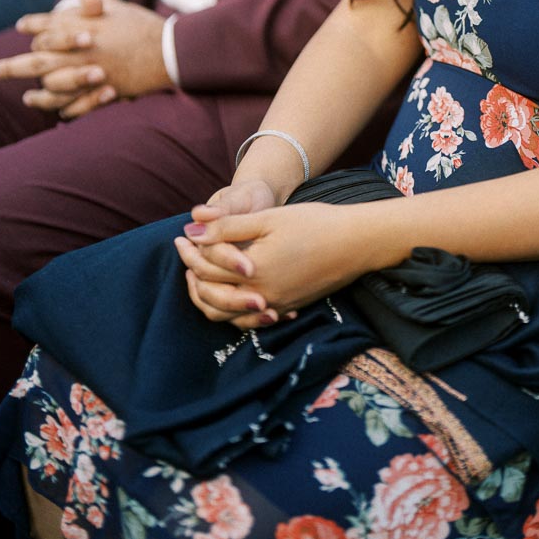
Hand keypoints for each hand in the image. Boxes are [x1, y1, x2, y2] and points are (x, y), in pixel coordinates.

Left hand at [0, 0, 168, 118]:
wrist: (172, 50)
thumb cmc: (145, 26)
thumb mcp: (119, 7)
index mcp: (86, 25)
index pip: (49, 25)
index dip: (32, 25)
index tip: (20, 26)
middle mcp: (84, 48)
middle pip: (40, 57)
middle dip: (14, 65)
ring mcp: (92, 70)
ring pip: (53, 82)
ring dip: (36, 91)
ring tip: (24, 96)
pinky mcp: (104, 88)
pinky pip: (77, 102)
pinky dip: (63, 106)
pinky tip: (58, 110)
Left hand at [175, 200, 367, 328]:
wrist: (357, 243)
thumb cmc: (315, 224)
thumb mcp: (269, 218)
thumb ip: (228, 227)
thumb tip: (191, 231)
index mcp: (252, 271)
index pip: (205, 269)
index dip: (189, 252)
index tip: (181, 237)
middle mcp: (260, 296)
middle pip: (210, 297)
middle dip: (193, 274)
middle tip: (186, 253)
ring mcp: (274, 306)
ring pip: (226, 315)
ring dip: (209, 295)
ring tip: (203, 273)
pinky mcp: (286, 308)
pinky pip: (247, 320)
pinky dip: (231, 308)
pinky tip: (231, 290)